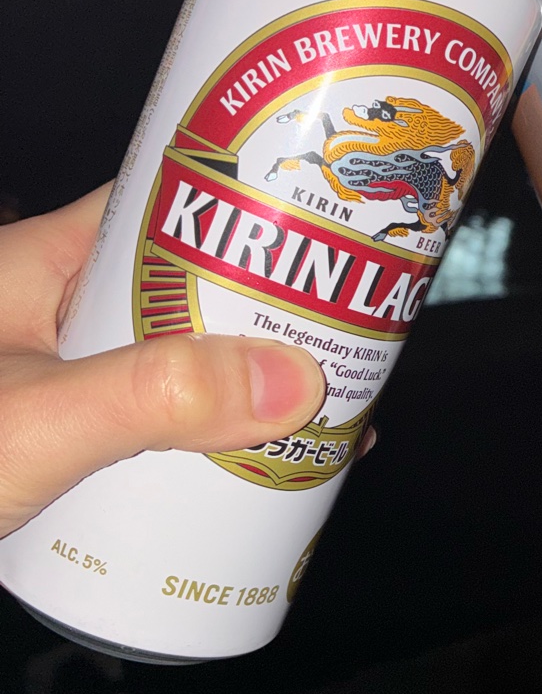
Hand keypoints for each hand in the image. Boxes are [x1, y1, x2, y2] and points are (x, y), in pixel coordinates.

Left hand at [0, 185, 333, 538]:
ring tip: (329, 423)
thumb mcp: (39, 421)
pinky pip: (156, 434)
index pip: (167, 210)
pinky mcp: (65, 449)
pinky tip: (255, 483)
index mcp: (43, 269)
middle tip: (350, 351)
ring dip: (246, 398)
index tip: (330, 237)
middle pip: (190, 300)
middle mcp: (56, 319)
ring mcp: (63, 386)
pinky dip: (207, 452)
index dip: (249, 214)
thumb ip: (153, 397)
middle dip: (268, 326)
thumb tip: (294, 379)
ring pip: (179, 374)